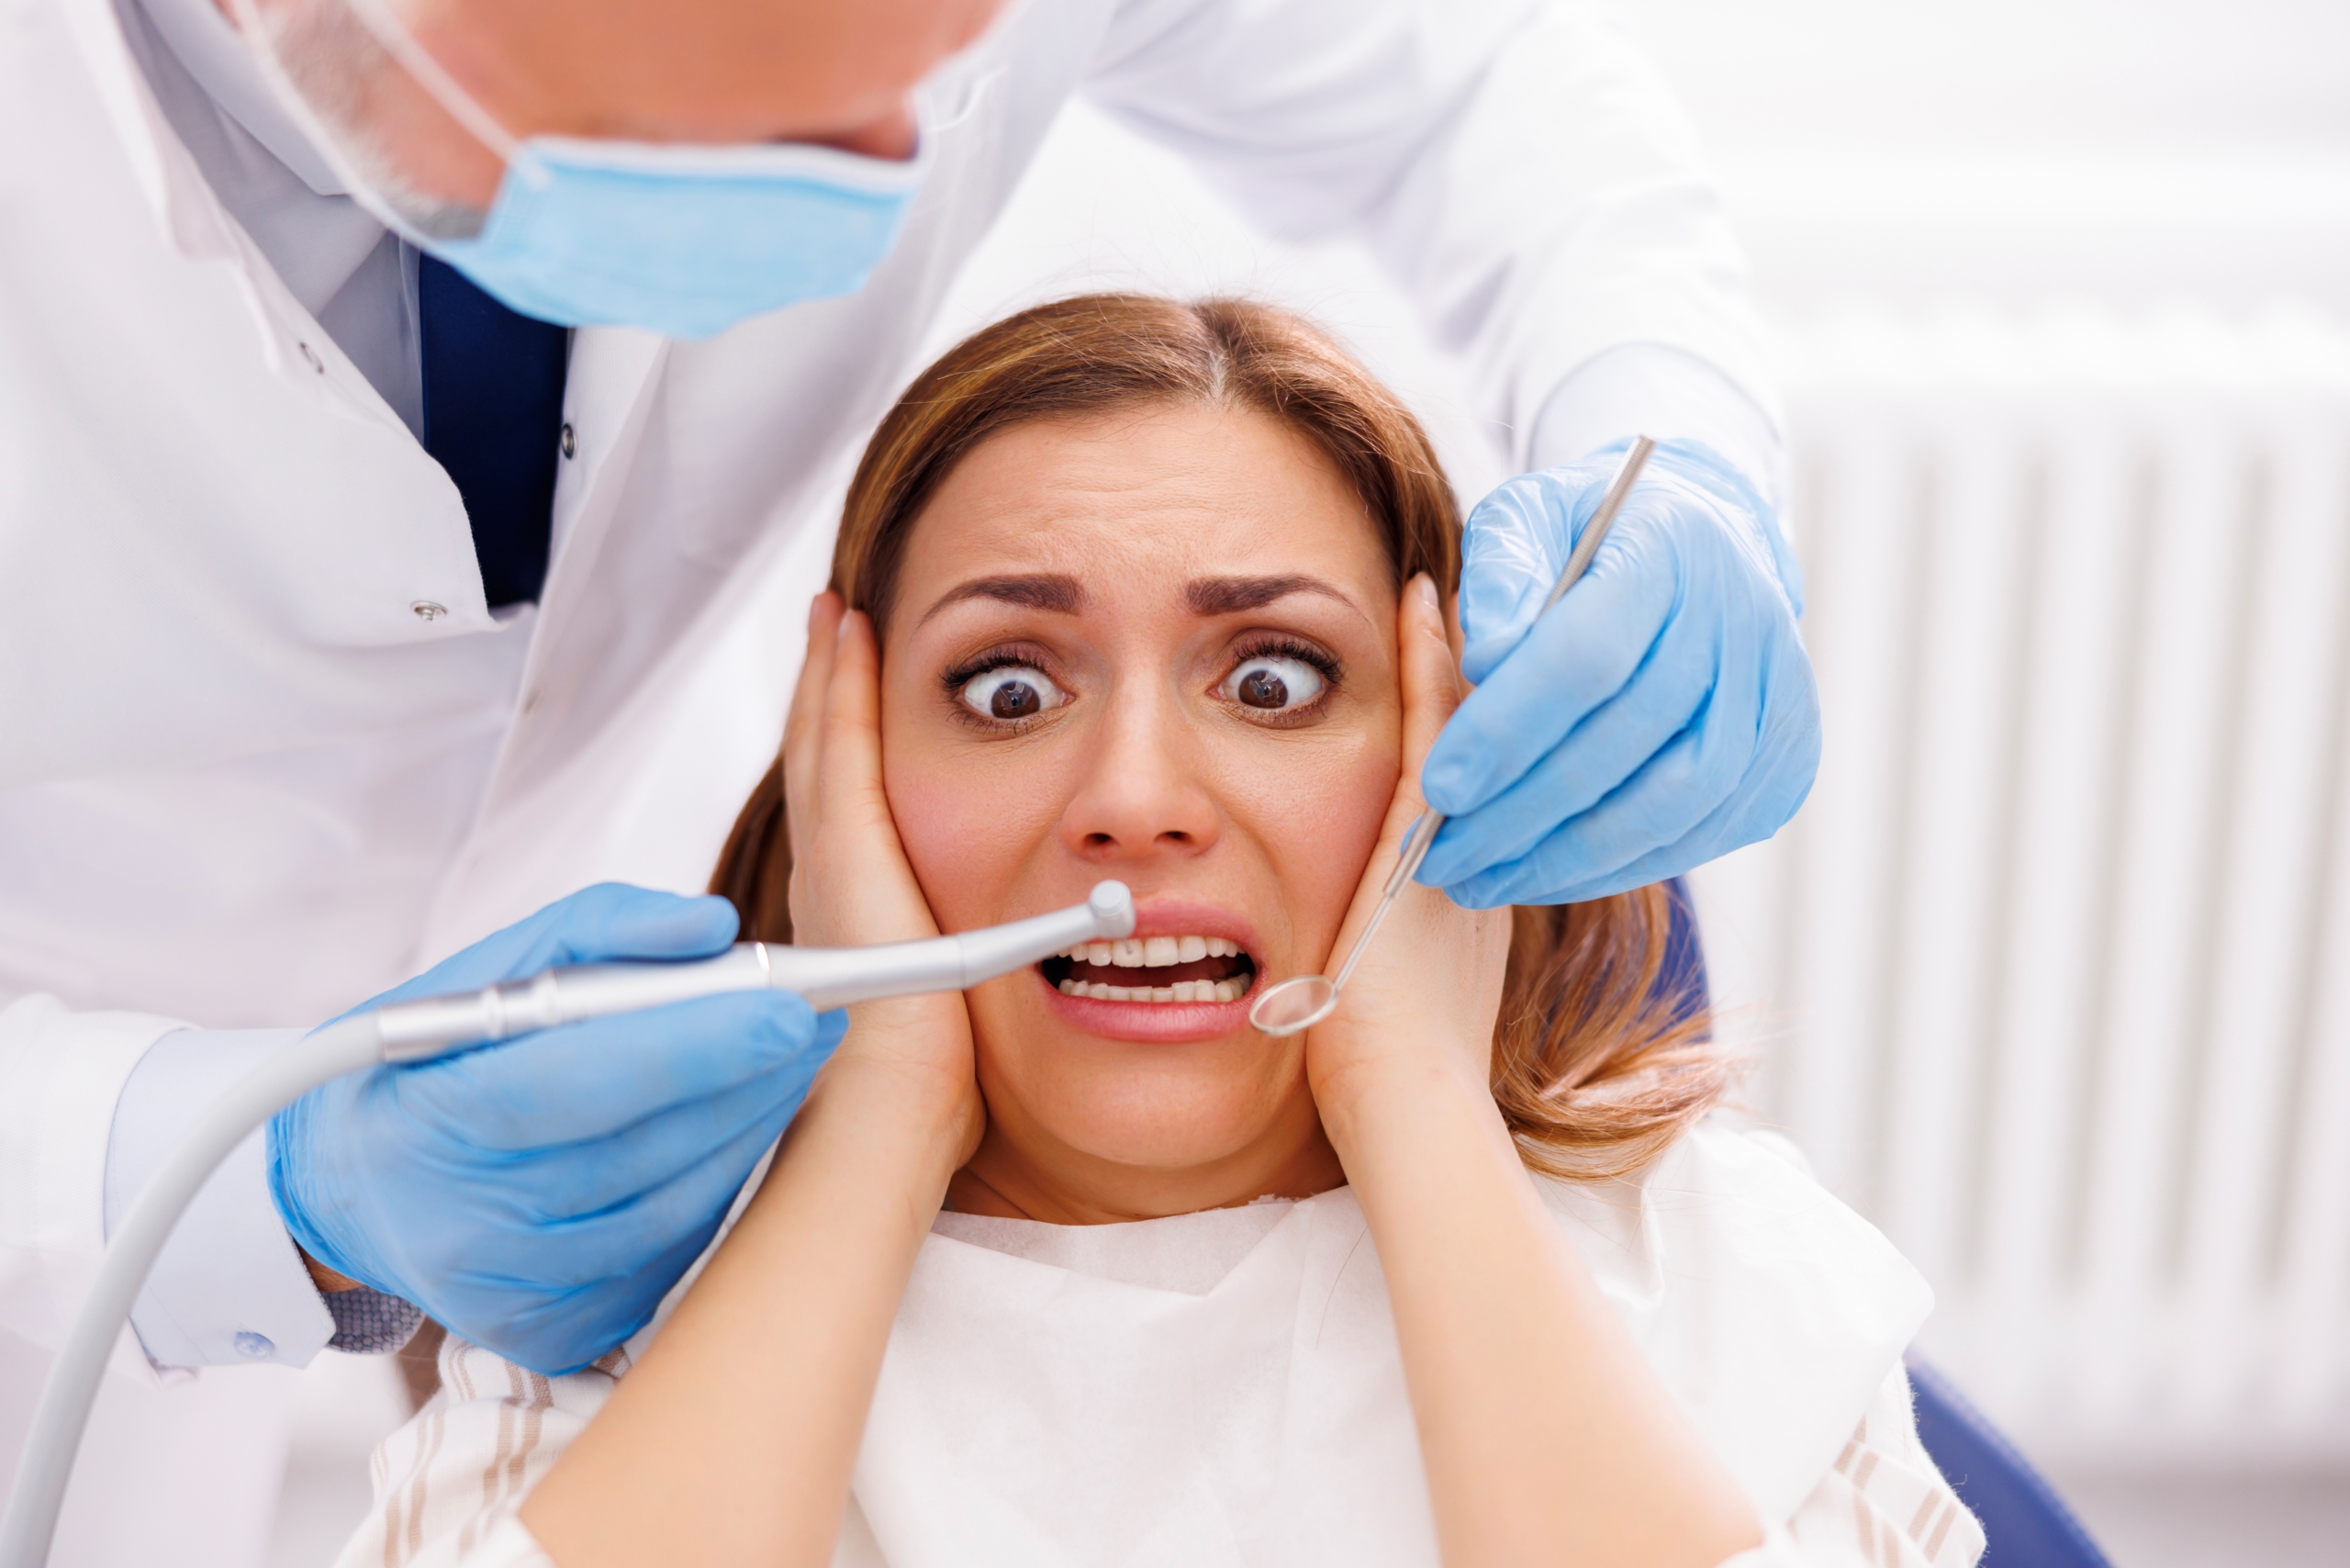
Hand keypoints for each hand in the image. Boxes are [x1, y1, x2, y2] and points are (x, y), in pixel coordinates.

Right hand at [268, 884, 847, 1374]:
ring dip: (749, 1131)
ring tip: (783, 1065)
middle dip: (750, 1080)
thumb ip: (602, 929)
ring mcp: (512, 1293)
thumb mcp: (484, 970)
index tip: (791, 1006)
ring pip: (677, 1208)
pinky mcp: (552, 1334)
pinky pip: (669, 1253)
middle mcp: (466, 1226)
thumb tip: (715, 925)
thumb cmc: (431, 1062)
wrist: (350, 1189)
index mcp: (430, 1122)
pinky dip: (710, 1187)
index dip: (695, 1045)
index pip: (579, 1081)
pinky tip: (726, 1134)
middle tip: (818, 1022)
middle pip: (647, 1150)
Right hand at [784, 595, 983, 1164]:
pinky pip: (840, 741)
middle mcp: (828, 881)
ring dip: (831, 676)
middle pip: (826, 763)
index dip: (847, 751)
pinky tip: (848, 631)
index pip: (849, 813)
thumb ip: (993, 976)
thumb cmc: (933, 1088)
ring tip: (836, 618)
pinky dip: (840, 683)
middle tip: (835, 628)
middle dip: (830, 695)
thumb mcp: (964, 1009)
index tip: (854, 698)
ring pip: (825, 742)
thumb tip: (1064, 957)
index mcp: (854, 919)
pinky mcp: (843, 844)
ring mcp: (829, 859)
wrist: (895, 1105)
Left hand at [1306, 575, 1512, 1124]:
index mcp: (1474, 882)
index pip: (1478, 774)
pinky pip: (1438, 722)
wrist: (1404, 1102)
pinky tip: (1423, 598)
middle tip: (1475, 589)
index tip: (1471, 654)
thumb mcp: (1382, 987)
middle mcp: (1481, 846)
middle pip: (1488, 733)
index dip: (1482, 714)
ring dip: (1461, 645)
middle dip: (1484, 661)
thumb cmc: (1377, 1070)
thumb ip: (1372, 941)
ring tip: (1455, 578)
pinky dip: (1430, 659)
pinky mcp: (1427, 830)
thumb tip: (1329, 933)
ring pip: (1475, 718)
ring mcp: (1461, 835)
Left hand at [1417, 439, 1819, 906]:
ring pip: (1670, 807)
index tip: (1437, 788)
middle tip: (1440, 858)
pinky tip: (1546, 872)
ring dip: (1565, 859)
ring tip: (1481, 879)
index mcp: (1671, 549)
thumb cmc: (1589, 535)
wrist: (1706, 546)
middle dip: (1520, 813)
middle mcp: (1742, 622)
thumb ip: (1500, 575)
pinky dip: (1615, 867)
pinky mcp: (1787, 760)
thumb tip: (1486, 659)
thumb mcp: (1527, 517)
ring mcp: (1778, 697)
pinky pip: (1698, 836)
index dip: (1507, 730)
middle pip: (1624, 743)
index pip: (1587, 656)